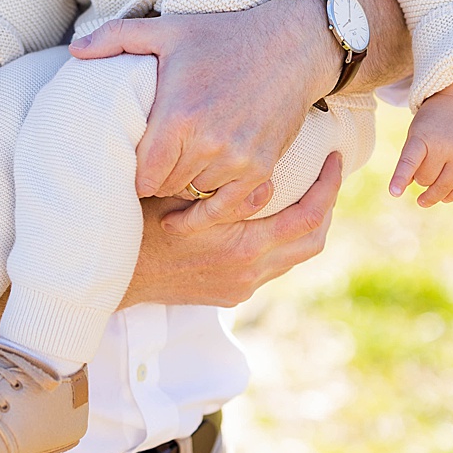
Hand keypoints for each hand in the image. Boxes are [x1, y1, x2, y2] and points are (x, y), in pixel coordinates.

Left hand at [71, 0, 410, 226]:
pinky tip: (194, 213)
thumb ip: (116, 38)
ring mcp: (237, 158)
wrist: (293, 45)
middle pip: (164, 187)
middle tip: (149, 169)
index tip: (128, 164)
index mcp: (178, 115)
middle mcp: (207, 143)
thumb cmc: (225, 35)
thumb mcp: (169, 29)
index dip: (130, 173)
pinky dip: (210, 210)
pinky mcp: (261, 166)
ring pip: (193, 195)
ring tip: (174, 175)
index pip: (139, 173)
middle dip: (154, 179)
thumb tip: (75, 51)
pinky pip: (228, 207)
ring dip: (182, 188)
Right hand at [122, 152, 343, 305]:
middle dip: (328, 205)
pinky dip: (282, 241)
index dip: (329, 185)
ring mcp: (241, 286)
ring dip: (307, 224)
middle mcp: (249, 271)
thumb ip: (224, 186)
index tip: (336, 158)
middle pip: (313, 240)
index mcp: (243, 246)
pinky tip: (272, 218)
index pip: (309, 216)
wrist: (115, 277)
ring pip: (295, 255)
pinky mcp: (232, 294)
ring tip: (308, 191)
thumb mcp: (182, 197)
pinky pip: (272, 266)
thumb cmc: (142, 226)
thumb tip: (266, 160)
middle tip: (329, 174)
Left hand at [390, 68, 452, 204]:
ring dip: (433, 193)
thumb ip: (411, 160)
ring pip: (445, 187)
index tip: (394, 193)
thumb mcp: (416, 132)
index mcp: (424, 135)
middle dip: (421, 179)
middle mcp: (447, 144)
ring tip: (425, 198)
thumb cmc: (433, 121)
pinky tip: (444, 198)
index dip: (401, 177)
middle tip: (421, 173)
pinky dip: (452, 195)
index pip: (410, 160)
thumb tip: (413, 189)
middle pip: (426, 179)